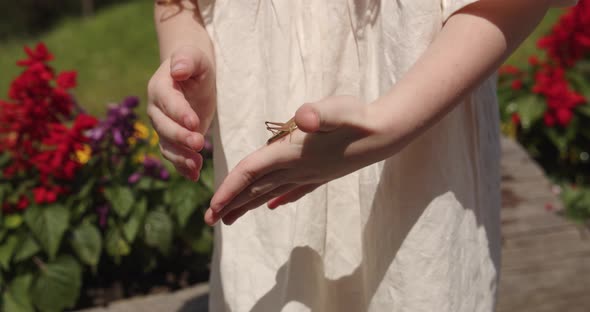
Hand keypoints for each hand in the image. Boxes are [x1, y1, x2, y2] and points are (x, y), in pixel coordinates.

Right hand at [147, 45, 215, 180]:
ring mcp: (163, 126)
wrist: (192, 75)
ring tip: (196, 166)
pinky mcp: (174, 139)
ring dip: (181, 157)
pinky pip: (174, 155)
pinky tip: (193, 176)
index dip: (179, 113)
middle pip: (164, 127)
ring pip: (167, 145)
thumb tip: (177, 70)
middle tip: (199, 144)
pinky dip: (182, 167)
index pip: (168, 102)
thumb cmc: (195, 62)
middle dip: (180, 137)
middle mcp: (157, 109)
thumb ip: (186, 60)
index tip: (194, 123)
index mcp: (160, 87)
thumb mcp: (195, 56)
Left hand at [204, 95, 392, 225]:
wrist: (386, 132)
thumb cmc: (358, 117)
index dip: (229, 188)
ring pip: (271, 193)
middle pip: (256, 189)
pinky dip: (278, 199)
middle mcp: (297, 169)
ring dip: (249, 204)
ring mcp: (309, 174)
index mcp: (291, 154)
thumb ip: (318, 114)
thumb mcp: (337, 109)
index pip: (251, 173)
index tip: (211, 206)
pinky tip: (274, 206)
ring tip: (230, 218)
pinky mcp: (320, 173)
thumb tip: (303, 117)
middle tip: (210, 220)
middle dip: (232, 203)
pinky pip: (293, 190)